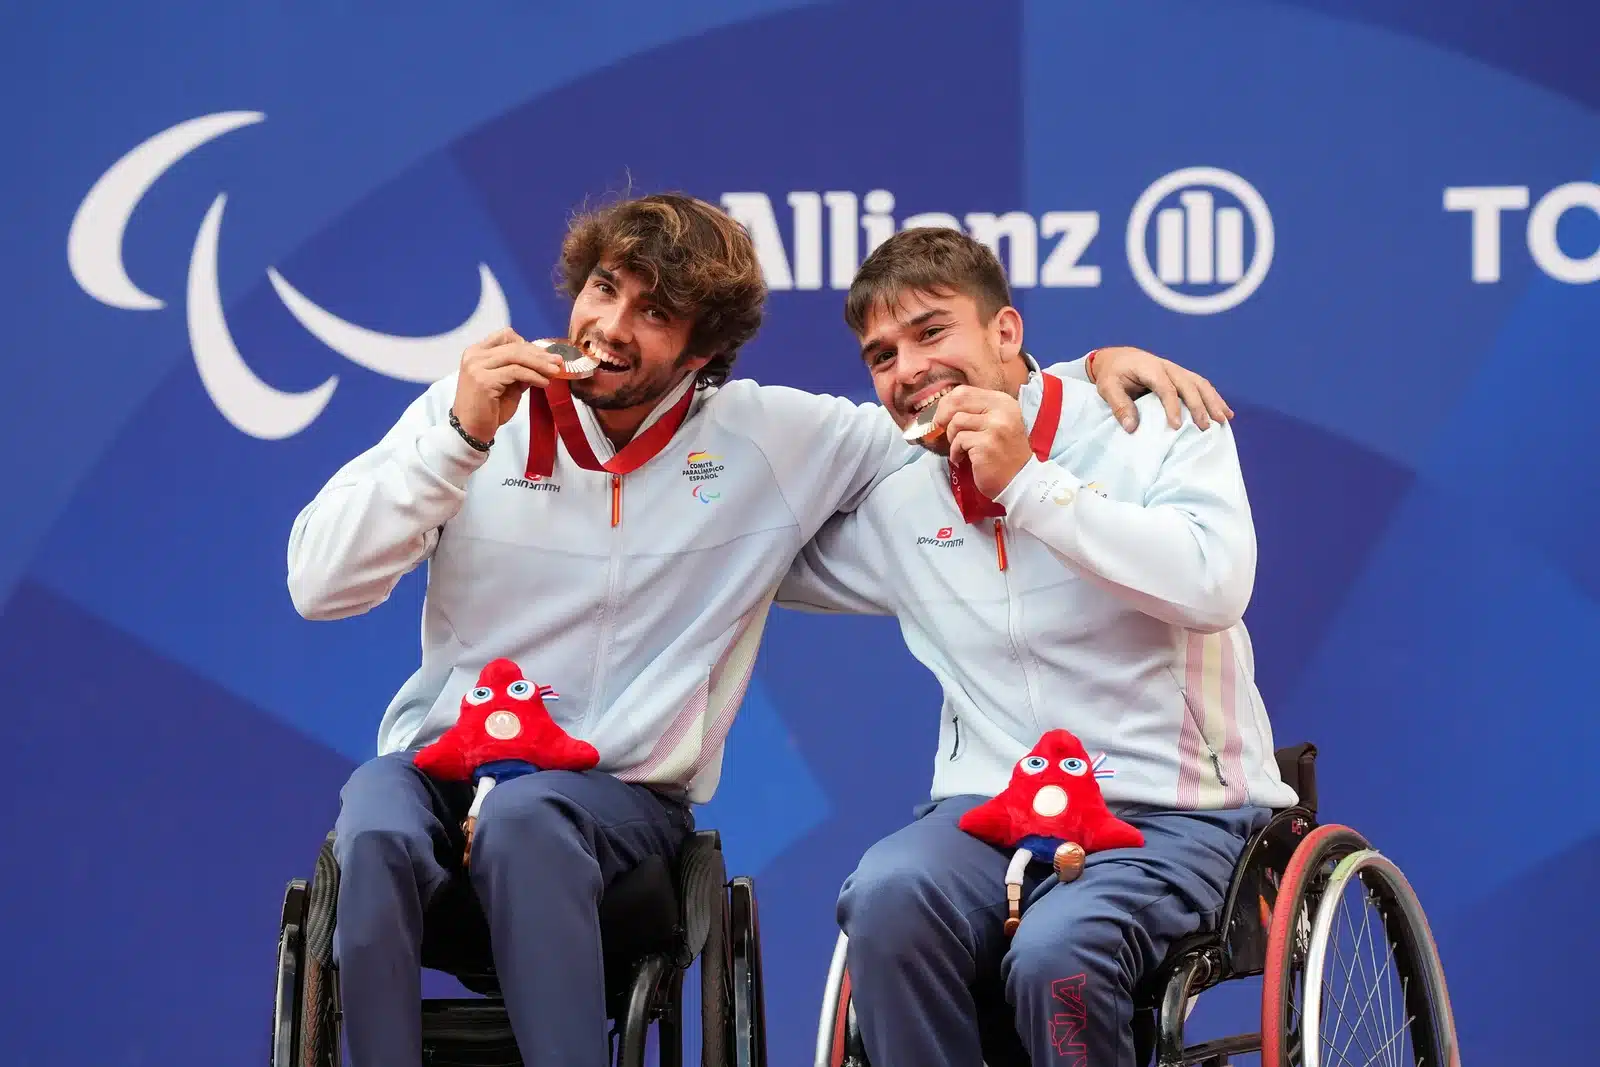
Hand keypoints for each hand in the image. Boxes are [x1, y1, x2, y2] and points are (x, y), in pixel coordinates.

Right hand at [452, 328, 566, 441]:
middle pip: (514, 346)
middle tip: (558, 361)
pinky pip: (516, 372)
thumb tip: (545, 363)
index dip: (528, 344)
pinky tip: (544, 383)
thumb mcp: (507, 385)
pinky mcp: (484, 379)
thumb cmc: (488, 409)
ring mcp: (477, 366)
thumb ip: (520, 371)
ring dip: (539, 363)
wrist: (471, 430)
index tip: (546, 354)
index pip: (506, 336)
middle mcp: (474, 355)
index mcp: (477, 352)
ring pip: (516, 356)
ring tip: (555, 372)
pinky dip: (533, 376)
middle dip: (539, 353)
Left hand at [935, 386, 1034, 498]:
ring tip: (960, 449)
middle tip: (940, 431)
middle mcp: (1001, 410)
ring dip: (951, 438)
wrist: (1019, 481)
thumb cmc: (1002, 454)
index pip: (964, 391)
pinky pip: (958, 441)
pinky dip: (955, 452)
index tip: (941, 418)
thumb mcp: (995, 424)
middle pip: (957, 402)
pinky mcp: (986, 444)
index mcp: (1002, 402)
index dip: (946, 404)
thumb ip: (975, 412)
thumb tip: (942, 409)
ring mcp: (995, 427)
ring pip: (956, 422)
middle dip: (942, 417)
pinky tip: (962, 459)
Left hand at [1089, 347, 1232, 432]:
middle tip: (1205, 427)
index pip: (1165, 387)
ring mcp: (1177, 370)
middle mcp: (1167, 367)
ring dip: (1213, 401)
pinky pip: (1201, 386)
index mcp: (1149, 368)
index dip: (1172, 406)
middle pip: (1188, 384)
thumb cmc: (1112, 374)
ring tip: (1223, 420)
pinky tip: (1225, 413)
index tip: (1175, 426)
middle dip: (1199, 405)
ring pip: (1200, 384)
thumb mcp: (1107, 388)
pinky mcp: (1182, 376)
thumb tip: (1131, 428)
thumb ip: (1119, 406)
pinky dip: (1214, 399)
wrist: (1118, 358)